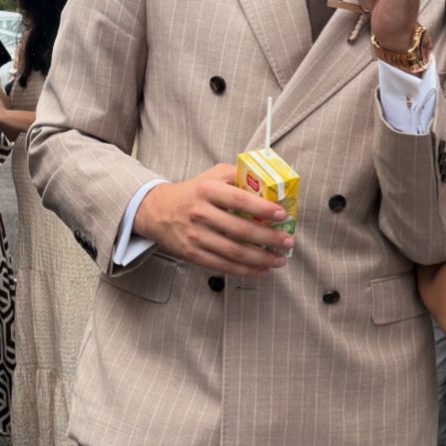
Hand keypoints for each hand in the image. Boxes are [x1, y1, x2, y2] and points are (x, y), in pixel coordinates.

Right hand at [134, 163, 293, 278]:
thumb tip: (270, 185)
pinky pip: (223, 265)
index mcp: (207, 190)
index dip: (262, 208)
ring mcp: (196, 236)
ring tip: (280, 259)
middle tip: (288, 241)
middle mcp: (200, 213)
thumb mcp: (213, 175)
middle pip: (240, 230)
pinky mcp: (193, 254)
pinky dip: (245, 270)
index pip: (239, 200)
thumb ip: (238, 176)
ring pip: (234, 252)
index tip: (282, 214)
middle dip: (269, 238)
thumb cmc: (194, 192)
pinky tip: (262, 269)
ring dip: (261, 258)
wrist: (157, 210)